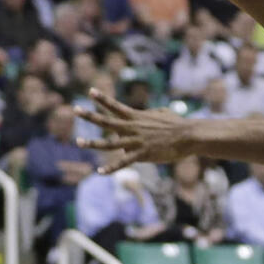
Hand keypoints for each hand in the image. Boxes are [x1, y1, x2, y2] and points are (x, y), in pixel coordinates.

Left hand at [76, 89, 191, 171]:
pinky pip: (123, 162)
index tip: (90, 91)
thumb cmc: (177, 124)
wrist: (188, 136)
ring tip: (78, 141)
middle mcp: (133, 127)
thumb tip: (144, 117)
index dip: (103, 99)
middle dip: (90, 115)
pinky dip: (111, 168)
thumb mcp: (162, 114)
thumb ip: (148, 116)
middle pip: (107, 121)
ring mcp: (136, 141)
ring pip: (109, 143)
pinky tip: (100, 172)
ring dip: (93, 143)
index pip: (116, 106)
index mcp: (137, 117)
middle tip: (75, 109)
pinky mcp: (142, 154)